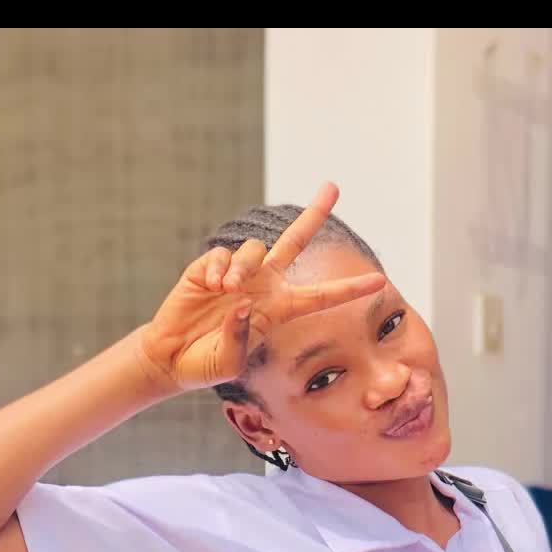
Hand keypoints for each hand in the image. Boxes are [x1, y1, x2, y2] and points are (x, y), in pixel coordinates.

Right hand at [136, 184, 384, 394]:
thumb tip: (243, 301)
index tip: (379, 281)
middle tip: (334, 186)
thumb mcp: (232, 362)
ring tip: (226, 291)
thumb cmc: (207, 365)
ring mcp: (238, 273)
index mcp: (279, 308)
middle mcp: (264, 285)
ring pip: (254, 251)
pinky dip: (217, 269)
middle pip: (295, 241)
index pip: (321, 296)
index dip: (349, 289)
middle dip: (315, 214)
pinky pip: (221, 255)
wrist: (172, 359)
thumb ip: (242, 335)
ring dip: (243, 267)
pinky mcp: (208, 267)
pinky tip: (209, 287)